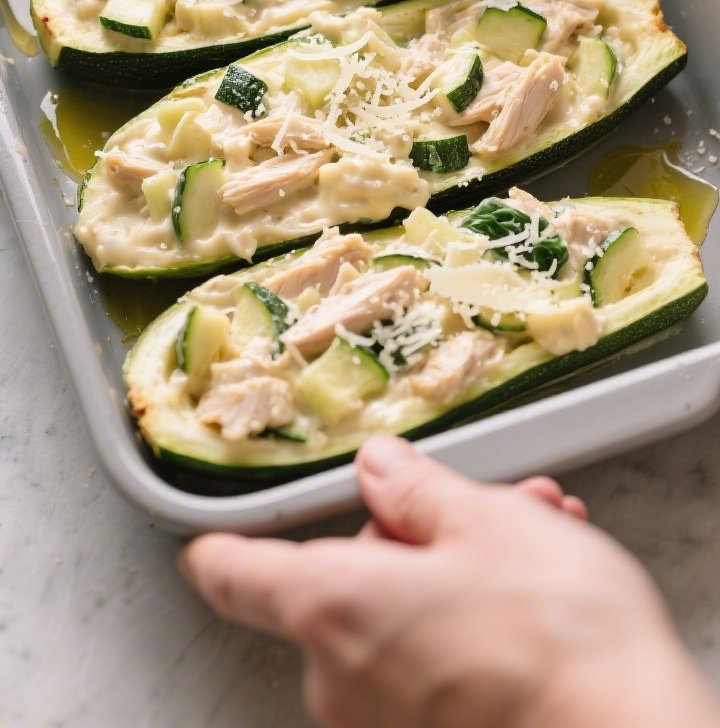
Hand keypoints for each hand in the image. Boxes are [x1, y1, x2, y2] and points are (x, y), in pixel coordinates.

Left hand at [179, 436, 719, 727]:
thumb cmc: (556, 635)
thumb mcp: (486, 522)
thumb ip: (416, 492)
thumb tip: (380, 471)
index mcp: (331, 606)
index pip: (236, 575)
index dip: (222, 548)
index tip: (208, 539)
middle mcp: (340, 680)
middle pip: (343, 583)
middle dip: (414, 537)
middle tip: (482, 510)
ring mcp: (382, 725)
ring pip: (397, 620)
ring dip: (455, 575)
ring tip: (536, 540)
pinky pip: (427, 668)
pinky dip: (467, 628)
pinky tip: (532, 599)